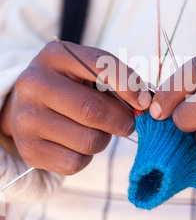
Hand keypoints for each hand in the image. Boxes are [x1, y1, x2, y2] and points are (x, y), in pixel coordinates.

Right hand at [0, 41, 151, 174]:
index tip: (145, 101)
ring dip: (104, 139)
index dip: (129, 85)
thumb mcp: (87, 71)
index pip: (100, 66)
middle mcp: (34, 84)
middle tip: (128, 123)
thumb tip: (145, 102)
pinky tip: (78, 145)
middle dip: (121, 120)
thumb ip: (117, 80)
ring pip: (88, 140)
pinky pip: (74, 163)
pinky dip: (86, 158)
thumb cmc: (70, 87)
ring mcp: (26, 118)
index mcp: (55, 56)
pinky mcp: (28, 149)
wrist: (27, 107)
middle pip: (93, 110)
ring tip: (97, 131)